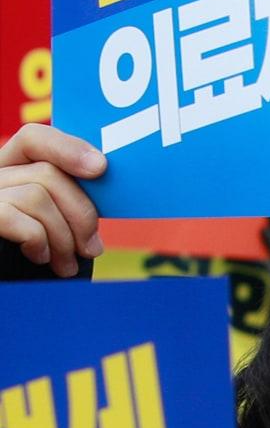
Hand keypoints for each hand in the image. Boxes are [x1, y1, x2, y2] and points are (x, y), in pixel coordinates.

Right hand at [0, 125, 105, 276]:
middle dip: (80, 213)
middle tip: (91, 248)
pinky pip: (11, 215)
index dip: (68, 148)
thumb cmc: (27, 258)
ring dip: (62, 236)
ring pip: (36, 196)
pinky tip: (40, 256)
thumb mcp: (51, 219)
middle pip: (47, 173)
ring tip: (66, 263)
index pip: (33, 138)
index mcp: (9, 169)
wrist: (6, 288)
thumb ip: (66, 196)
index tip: (100, 168)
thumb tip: (102, 176)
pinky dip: (36, 238)